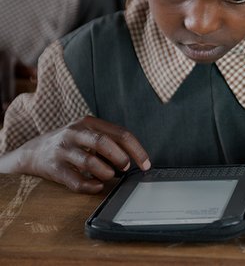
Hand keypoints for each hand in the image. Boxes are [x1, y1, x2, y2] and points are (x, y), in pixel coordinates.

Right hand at [17, 115, 150, 192]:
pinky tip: (97, 186)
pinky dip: (90, 186)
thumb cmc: (70, 144)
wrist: (32, 152)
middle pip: (103, 143)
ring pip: (89, 161)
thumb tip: (135, 158)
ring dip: (105, 172)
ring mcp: (62, 150)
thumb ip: (109, 141)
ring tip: (110, 176)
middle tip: (126, 167)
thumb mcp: (88, 134)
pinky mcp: (53, 168)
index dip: (136, 150)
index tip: (146, 164)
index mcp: (89, 123)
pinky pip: (75, 181)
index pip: (120, 133)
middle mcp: (75, 133)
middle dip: (120, 157)